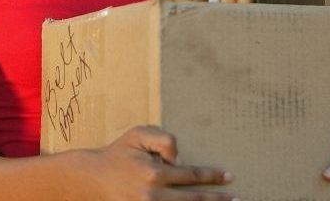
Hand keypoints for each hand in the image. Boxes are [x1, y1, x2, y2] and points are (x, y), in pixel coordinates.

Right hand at [84, 125, 237, 200]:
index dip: (212, 176)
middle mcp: (153, 194)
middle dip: (217, 200)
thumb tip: (180, 159)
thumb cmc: (118, 153)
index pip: (191, 175)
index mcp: (154, 172)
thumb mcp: (138, 135)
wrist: (92, 178)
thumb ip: (164, 140)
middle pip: (193, 200)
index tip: (229, 177)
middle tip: (237, 199)